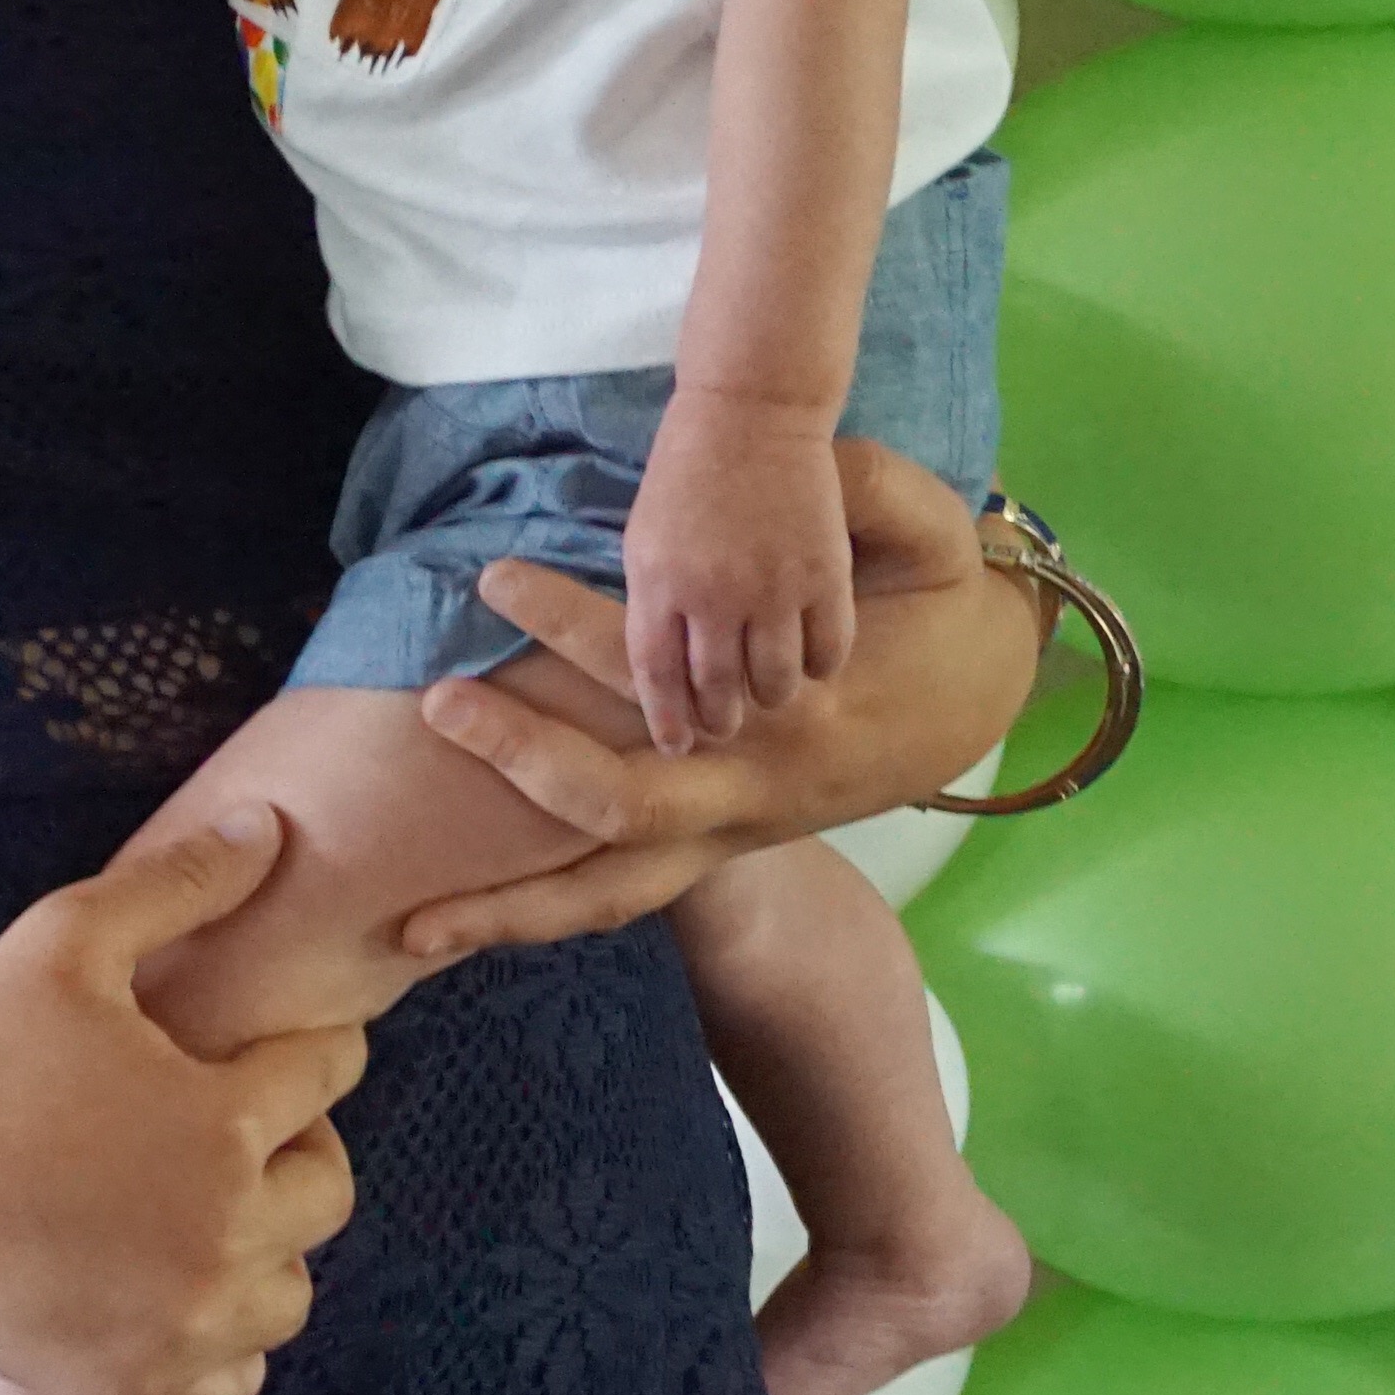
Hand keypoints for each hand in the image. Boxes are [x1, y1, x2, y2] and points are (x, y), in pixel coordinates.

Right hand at [0, 813, 367, 1394]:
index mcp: (223, 1123)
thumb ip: (180, 883)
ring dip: (267, 1250)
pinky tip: (171, 1294)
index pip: (329, 1075)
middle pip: (328, 1192)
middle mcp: (222, 1234)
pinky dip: (221, 1344)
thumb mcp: (69, 937)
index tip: (268, 1050)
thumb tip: (270, 828)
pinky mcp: (132, 1386)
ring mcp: (179, 1323)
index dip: (305, 1049)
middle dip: (295, 1150)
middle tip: (233, 1129)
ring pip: (289, 1295)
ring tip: (206, 1212)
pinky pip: (234, 1378)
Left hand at [398, 443, 1030, 963]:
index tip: (494, 578)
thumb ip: (877, 492)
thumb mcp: (934, 533)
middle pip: (621, 808)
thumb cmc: (947, 608)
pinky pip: (623, 894)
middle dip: (523, 759)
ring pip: (617, 895)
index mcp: (797, 711)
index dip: (573, 626)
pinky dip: (548, 913)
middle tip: (438, 703)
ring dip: (515, 912)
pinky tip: (466, 922)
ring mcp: (738, 834)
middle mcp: (757, 789)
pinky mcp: (723, 846)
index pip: (658, 672)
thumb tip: (821, 468)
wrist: (984, 694)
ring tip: (410, 926)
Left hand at [620, 385, 860, 750]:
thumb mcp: (645, 536)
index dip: (668, 719)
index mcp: (658, 582)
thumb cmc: (687, 465)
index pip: (656, 676)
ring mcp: (772, 588)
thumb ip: (654, 602)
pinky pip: (827, 650)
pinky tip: (814, 661)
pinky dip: (819, 665)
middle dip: (720, 720)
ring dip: (771, 697)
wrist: (751, 407)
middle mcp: (713, 595)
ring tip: (770, 696)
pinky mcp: (824, 575)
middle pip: (717, 691)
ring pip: (775, 682)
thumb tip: (659, 668)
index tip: (677, 743)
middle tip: (726, 727)